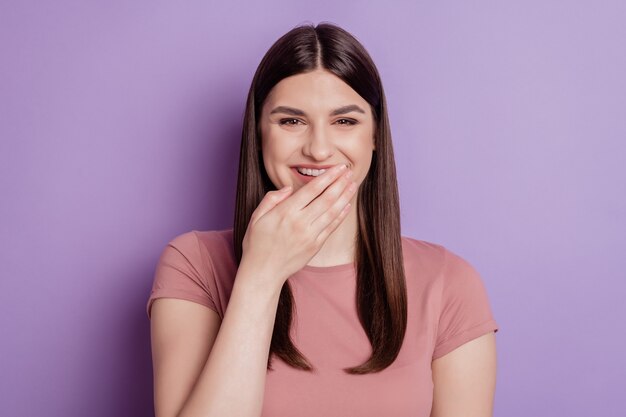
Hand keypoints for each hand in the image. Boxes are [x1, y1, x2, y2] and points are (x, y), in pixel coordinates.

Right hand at [239, 163, 356, 287]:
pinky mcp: (315, 246)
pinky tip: (347, 205)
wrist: (263, 272)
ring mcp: (309, 235)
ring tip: (353, 184)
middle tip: (349, 171)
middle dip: (340, 183)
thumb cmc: (257, 243)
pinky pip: (331, 227)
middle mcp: (300, 222)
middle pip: (326, 198)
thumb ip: (271, 199)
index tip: (337, 168)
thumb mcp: (256, 217)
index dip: (328, 177)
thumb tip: (288, 188)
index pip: (312, 189)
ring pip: (332, 212)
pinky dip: (341, 215)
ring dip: (345, 197)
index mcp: (286, 212)